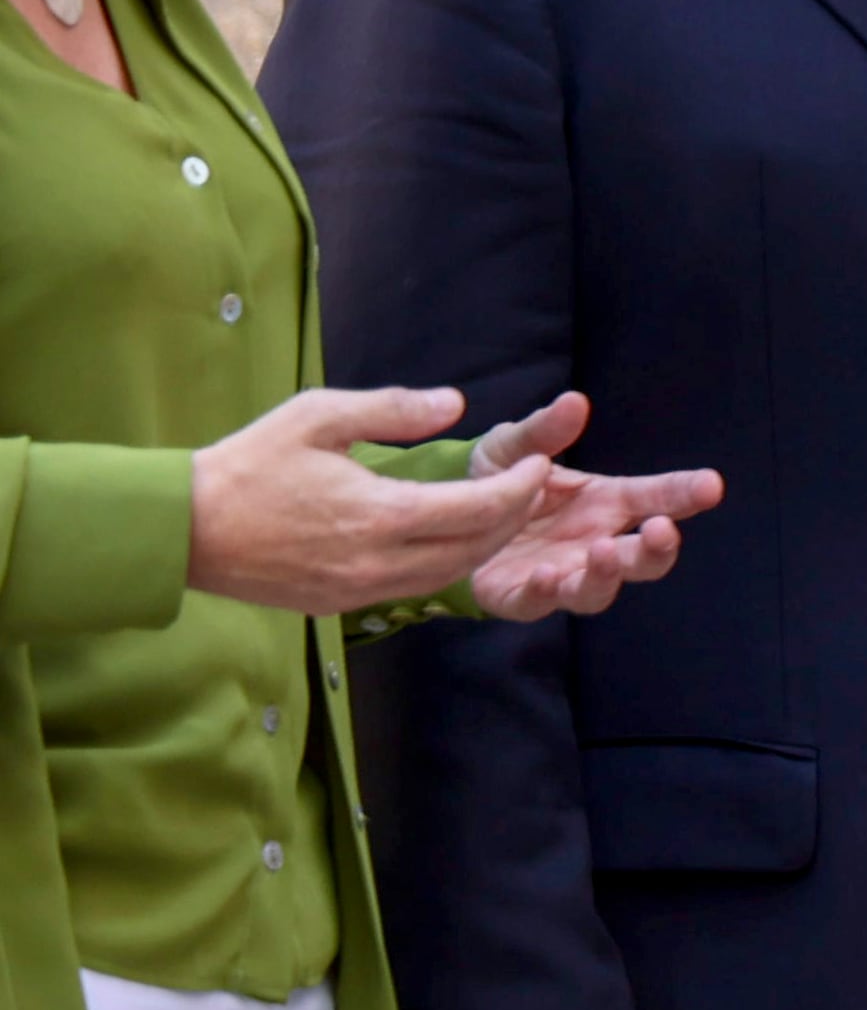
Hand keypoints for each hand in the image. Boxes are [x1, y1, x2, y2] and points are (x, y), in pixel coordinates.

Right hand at [185, 387, 550, 615]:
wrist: (182, 528)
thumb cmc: (249, 464)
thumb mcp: (318, 416)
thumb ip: (393, 409)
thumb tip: (456, 404)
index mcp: (378, 516)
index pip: (478, 510)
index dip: (520, 489)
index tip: (540, 464)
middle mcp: (375, 564)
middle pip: (474, 550)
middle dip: (513, 519)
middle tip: (532, 487)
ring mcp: (356, 591)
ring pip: (447, 576)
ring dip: (483, 546)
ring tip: (501, 511)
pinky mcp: (337, 606)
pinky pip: (411, 590)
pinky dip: (444, 566)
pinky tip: (449, 540)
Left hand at [458, 395, 722, 621]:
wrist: (444, 520)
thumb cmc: (494, 481)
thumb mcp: (513, 446)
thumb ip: (544, 431)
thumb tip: (575, 401)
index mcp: (603, 504)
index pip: (655, 499)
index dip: (685, 494)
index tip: (711, 485)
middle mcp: (591, 544)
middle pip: (641, 559)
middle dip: (659, 550)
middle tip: (661, 530)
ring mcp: (559, 574)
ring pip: (597, 591)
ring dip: (607, 575)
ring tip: (601, 552)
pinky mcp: (518, 597)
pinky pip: (537, 603)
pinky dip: (546, 593)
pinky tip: (547, 575)